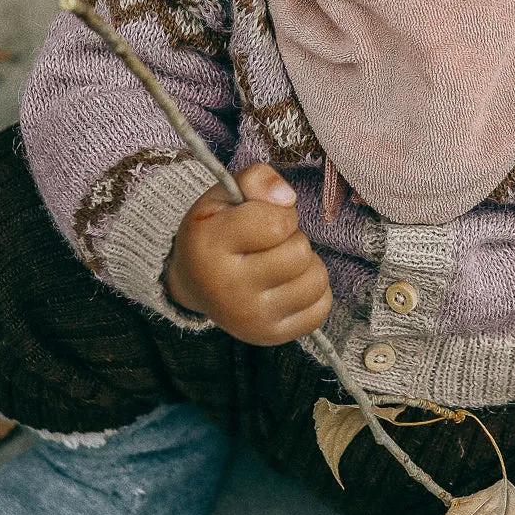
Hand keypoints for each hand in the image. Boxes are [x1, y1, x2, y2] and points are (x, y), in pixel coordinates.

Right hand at [164, 163, 331, 345]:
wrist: (194, 283)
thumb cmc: (215, 230)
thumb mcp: (225, 194)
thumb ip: (256, 179)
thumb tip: (288, 198)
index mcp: (211, 245)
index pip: (276, 224)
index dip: (280, 213)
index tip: (263, 217)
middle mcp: (228, 288)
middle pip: (299, 253)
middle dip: (292, 238)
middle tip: (270, 242)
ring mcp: (249, 318)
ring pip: (315, 281)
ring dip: (306, 264)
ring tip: (281, 261)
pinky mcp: (268, 336)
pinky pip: (320, 309)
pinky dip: (313, 291)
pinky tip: (289, 283)